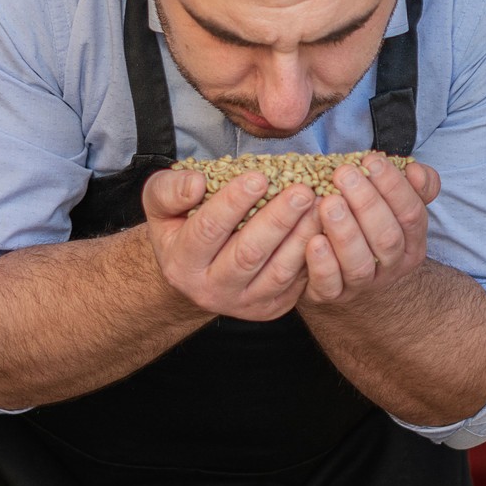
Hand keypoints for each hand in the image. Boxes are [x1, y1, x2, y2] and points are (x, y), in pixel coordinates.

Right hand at [140, 167, 322, 320]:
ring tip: (319, 205)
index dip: (233, 203)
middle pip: (248, 254)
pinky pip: (296, 282)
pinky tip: (324, 226)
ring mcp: (244, 303)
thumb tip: (195, 183)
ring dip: (302, 237)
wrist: (195, 274)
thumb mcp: (160, 206)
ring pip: (278, 272)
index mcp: (182, 264)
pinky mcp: (271, 307)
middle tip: (302, 191)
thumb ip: (169, 191)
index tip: (258, 177)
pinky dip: (314, 254)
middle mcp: (211, 290)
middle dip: (277, 220)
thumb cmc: (180, 227)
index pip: (207, 231)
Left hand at [302, 154, 440, 307]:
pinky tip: (313, 241)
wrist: (344, 268)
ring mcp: (363, 283)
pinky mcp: (333, 294)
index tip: (371, 160)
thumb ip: (411, 185)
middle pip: (387, 238)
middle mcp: (392, 265)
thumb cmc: (367, 224)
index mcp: (411, 241)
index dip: (394, 187)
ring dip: (344, 232)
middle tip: (344, 175)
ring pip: (359, 264)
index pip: (412, 214)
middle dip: (366, 203)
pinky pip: (330, 285)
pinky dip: (323, 264)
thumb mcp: (393, 202)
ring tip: (328, 203)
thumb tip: (416, 171)